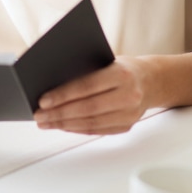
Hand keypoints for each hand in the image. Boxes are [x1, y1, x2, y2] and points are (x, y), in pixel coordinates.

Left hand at [34, 57, 150, 134]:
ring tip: (46, 122)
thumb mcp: (108, 62)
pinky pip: (97, 130)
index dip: (63, 95)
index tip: (43, 101)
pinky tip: (64, 126)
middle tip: (39, 115)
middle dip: (59, 114)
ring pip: (91, 123)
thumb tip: (52, 87)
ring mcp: (130, 113)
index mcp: (122, 74)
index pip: (87, 86)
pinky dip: (77, 129)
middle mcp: (129, 95)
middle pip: (87, 108)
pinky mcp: (127, 126)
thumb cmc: (124, 69)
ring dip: (65, 124)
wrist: (152, 81)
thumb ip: (87, 72)